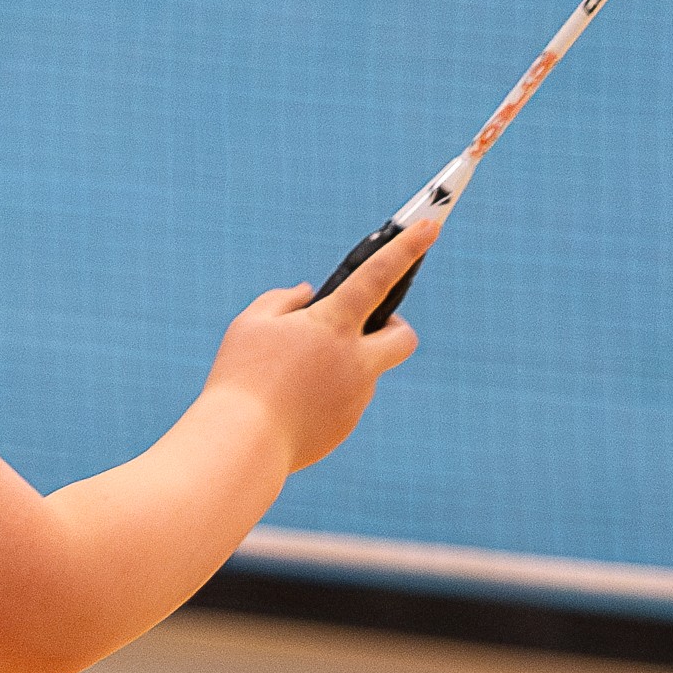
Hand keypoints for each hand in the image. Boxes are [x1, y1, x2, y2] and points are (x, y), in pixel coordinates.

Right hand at [218, 219, 435, 470]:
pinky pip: (343, 403)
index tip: (431, 227)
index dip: (406, 248)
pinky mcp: (344, 427)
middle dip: (393, 329)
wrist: (243, 445)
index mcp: (332, 326)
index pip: (378, 276)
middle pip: (403, 338)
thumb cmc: (241, 379)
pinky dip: (324, 397)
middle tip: (364, 330)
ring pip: (364, 373)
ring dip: (342, 366)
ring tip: (293, 378)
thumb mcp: (250, 325)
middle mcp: (355, 361)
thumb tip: (307, 296)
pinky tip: (291, 405)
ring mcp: (355, 398)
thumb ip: (282, 300)